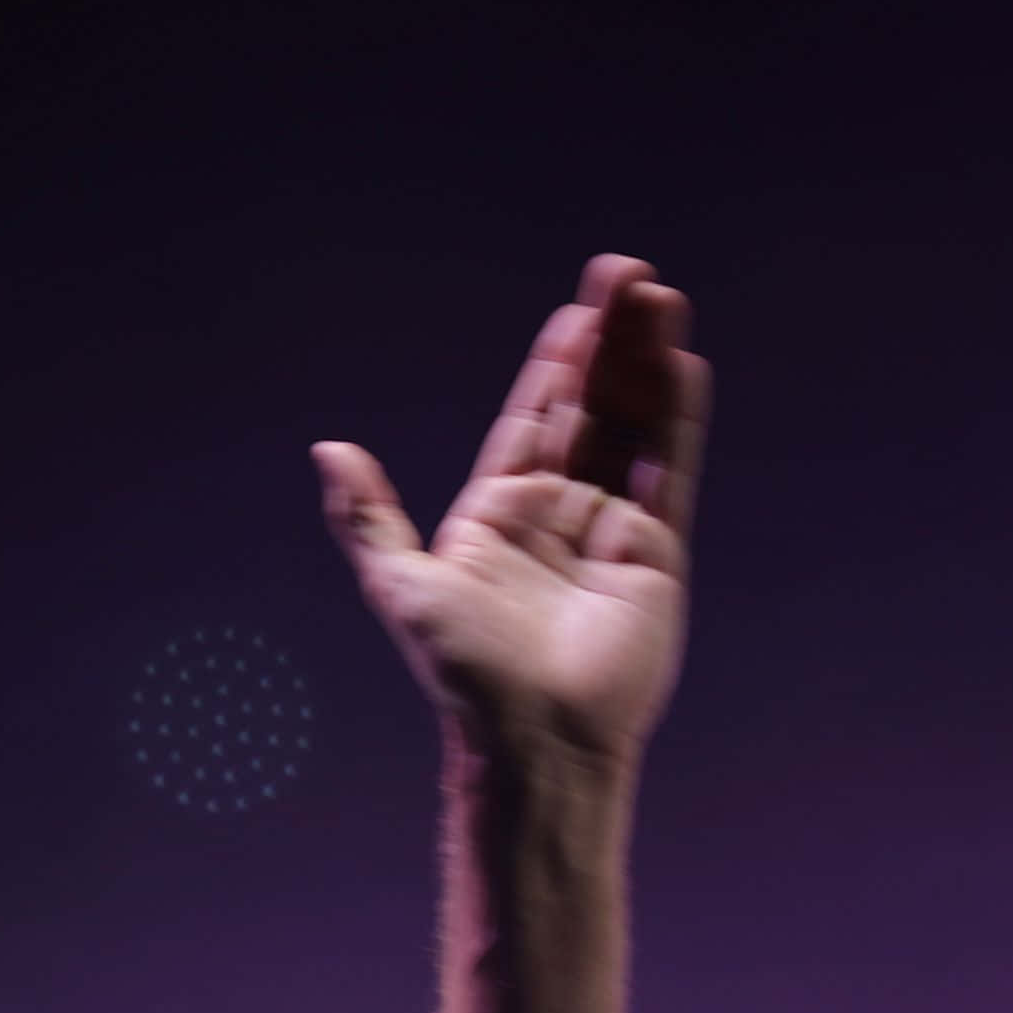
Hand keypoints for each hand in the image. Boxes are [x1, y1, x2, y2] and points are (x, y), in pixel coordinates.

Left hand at [317, 253, 706, 768]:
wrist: (535, 736)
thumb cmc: (466, 672)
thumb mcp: (402, 586)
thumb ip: (368, 518)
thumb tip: (328, 449)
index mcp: (501, 513)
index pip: (535, 419)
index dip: (555, 366)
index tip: (575, 314)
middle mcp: (559, 514)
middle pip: (591, 408)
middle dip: (609, 343)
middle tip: (627, 276)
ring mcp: (611, 531)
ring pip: (633, 428)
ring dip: (646, 364)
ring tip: (659, 299)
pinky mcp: (656, 554)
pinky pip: (671, 474)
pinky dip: (677, 420)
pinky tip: (684, 365)